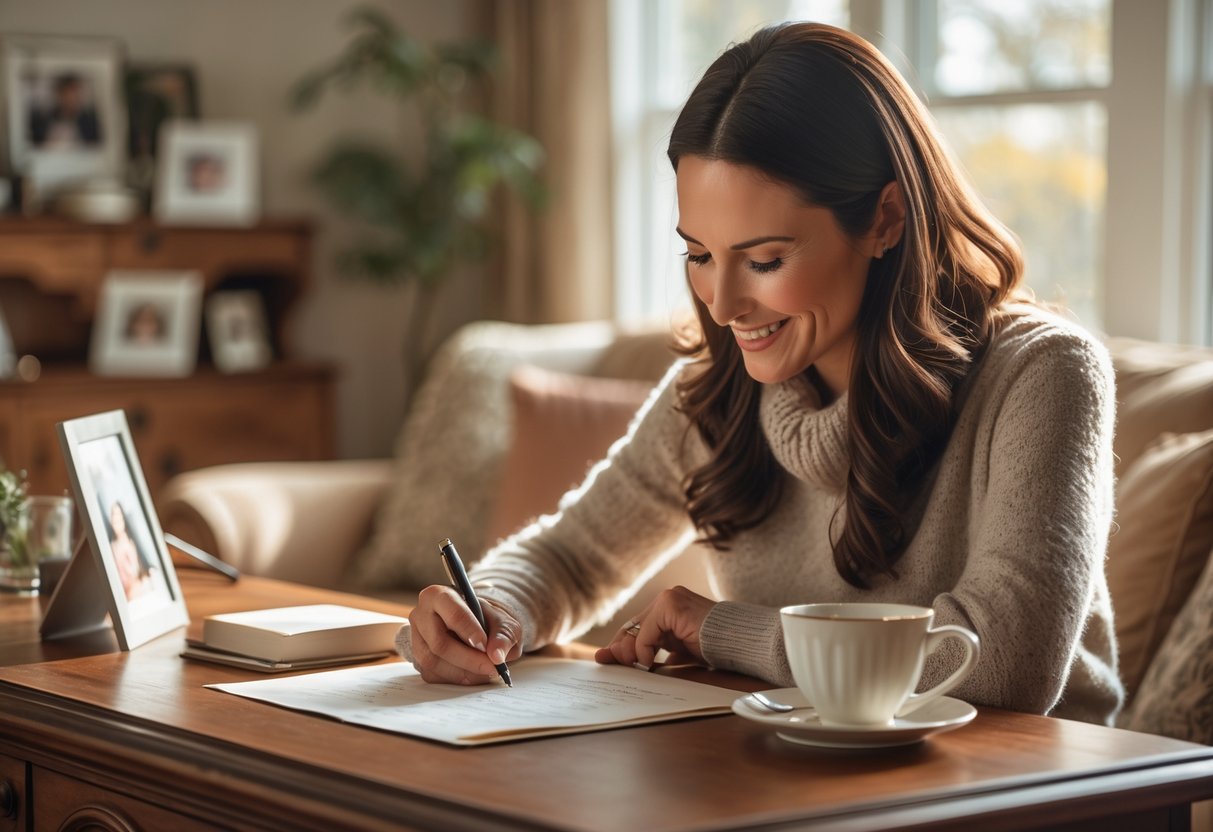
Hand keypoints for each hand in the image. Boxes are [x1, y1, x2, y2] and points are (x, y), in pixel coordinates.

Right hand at [408, 585, 522, 684]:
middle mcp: (421, 615)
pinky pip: (432, 675)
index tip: (485, 645)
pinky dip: (456, 679)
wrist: (479, 628)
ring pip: (433, 662)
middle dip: (468, 659)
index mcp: (439, 595)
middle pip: (439, 643)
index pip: (452, 613)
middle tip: (492, 667)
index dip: (469, 631)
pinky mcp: (417, 659)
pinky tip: (473, 674)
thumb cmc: (488, 620)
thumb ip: (504, 635)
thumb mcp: (504, 622)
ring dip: (463, 673)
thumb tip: (497, 655)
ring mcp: (416, 638)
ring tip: (485, 671)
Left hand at [595, 586, 714, 669]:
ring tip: (630, 666)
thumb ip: (659, 651)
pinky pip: (647, 631)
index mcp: (670, 608)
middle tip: (605, 660)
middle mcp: (667, 599)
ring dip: (630, 650)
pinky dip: (643, 649)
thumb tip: (636, 661)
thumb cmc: (715, 646)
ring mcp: (669, 599)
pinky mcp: (671, 605)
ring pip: (638, 627)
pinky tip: (646, 663)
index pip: (639, 625)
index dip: (623, 642)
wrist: (739, 641)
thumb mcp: (679, 650)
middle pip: (634, 624)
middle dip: (620, 646)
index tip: (607, 657)